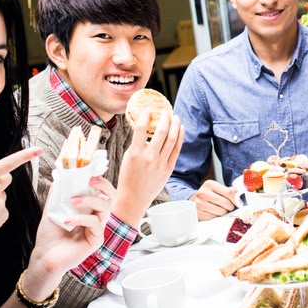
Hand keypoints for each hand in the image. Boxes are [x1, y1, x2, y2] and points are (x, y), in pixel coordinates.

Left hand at [33, 175, 114, 273]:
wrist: (45, 256)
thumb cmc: (50, 235)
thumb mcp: (53, 209)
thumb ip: (58, 193)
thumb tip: (60, 176)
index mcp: (88, 209)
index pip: (101, 191)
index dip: (99, 180)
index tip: (90, 171)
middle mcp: (96, 217)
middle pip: (111, 197)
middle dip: (103, 185)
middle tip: (91, 180)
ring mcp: (98, 228)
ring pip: (105, 208)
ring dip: (90, 200)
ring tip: (73, 201)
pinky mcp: (96, 240)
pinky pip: (95, 224)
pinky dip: (82, 219)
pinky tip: (68, 221)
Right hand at [114, 107, 184, 225]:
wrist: (134, 199)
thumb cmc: (128, 177)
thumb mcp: (127, 158)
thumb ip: (137, 143)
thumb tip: (145, 126)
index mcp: (135, 154)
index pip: (141, 128)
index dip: (145, 115)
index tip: (148, 109)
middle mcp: (149, 158)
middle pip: (161, 132)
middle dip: (165, 118)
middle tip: (165, 111)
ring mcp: (160, 164)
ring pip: (172, 139)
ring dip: (175, 125)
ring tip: (175, 117)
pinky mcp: (169, 168)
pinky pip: (177, 149)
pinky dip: (180, 137)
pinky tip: (180, 129)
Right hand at [190, 179, 239, 218]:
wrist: (193, 201)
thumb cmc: (208, 195)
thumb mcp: (217, 188)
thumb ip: (229, 190)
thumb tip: (239, 194)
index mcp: (209, 184)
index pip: (228, 192)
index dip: (236, 199)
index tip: (239, 203)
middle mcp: (203, 193)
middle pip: (226, 203)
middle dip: (230, 206)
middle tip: (228, 206)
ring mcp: (200, 204)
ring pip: (221, 212)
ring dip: (223, 212)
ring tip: (219, 208)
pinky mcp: (199, 213)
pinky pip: (215, 218)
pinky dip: (216, 216)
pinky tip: (213, 212)